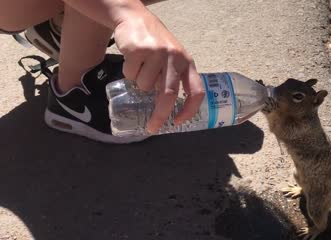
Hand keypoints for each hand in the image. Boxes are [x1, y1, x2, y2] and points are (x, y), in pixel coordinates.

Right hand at [113, 11, 204, 133]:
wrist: (134, 18)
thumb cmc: (155, 44)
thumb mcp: (172, 58)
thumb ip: (173, 78)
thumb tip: (168, 109)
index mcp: (187, 62)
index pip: (196, 91)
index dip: (190, 109)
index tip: (178, 121)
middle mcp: (175, 58)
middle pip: (169, 94)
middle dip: (160, 114)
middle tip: (152, 127)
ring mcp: (157, 53)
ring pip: (145, 86)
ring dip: (140, 83)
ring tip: (141, 67)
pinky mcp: (139, 50)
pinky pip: (131, 75)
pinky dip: (129, 73)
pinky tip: (132, 59)